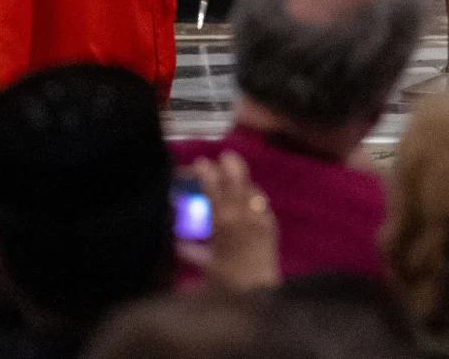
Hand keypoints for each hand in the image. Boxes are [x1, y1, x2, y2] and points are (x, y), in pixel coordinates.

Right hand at [178, 152, 278, 291]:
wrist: (255, 293)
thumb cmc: (225, 282)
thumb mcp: (204, 265)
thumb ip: (191, 251)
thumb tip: (177, 243)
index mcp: (222, 222)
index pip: (214, 189)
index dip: (207, 173)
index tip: (201, 162)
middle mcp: (242, 215)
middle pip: (237, 182)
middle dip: (231, 166)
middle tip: (225, 155)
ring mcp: (260, 218)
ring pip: (252, 190)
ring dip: (243, 179)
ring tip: (236, 171)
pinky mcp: (271, 225)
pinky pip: (262, 204)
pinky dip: (255, 197)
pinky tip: (251, 195)